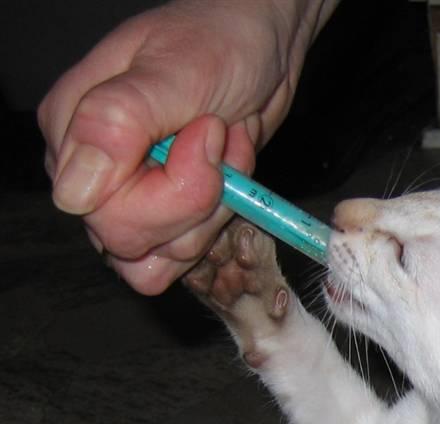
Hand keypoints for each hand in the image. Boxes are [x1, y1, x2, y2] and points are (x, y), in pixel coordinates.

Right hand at [38, 0, 335, 293]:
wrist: (260, 46)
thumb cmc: (218, 41)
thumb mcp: (173, 72)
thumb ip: (116, 124)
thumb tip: (73, 195)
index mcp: (72, 132)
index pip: (103, 214)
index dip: (171, 192)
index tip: (206, 134)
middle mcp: (92, 174)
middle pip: (131, 242)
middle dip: (195, 201)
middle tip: (217, 140)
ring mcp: (128, 201)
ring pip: (160, 259)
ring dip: (211, 211)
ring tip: (223, 150)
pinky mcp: (164, 218)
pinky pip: (182, 258)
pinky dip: (215, 225)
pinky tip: (226, 178)